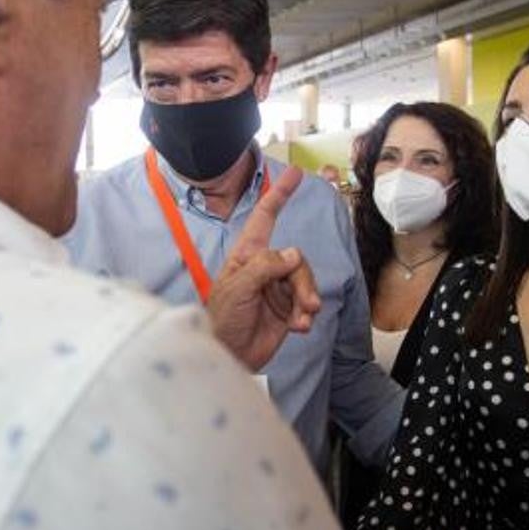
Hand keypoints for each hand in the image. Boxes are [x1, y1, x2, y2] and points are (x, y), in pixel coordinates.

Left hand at [207, 166, 321, 370]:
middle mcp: (264, 268)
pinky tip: (299, 328)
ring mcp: (277, 289)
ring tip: (302, 319)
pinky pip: (306, 304)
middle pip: (296, 259)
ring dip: (307, 300)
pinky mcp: (287, 311)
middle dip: (303, 282)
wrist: (228, 356)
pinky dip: (306, 316)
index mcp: (247, 255)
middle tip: (306, 305)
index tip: (296, 174)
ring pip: (305, 281)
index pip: (264, 218)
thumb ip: (264, 267)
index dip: (279, 194)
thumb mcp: (236, 288)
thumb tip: (293, 254)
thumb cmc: (221, 319)